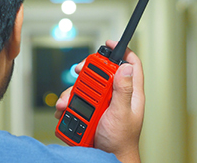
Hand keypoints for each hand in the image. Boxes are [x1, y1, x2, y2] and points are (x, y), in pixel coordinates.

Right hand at [55, 40, 144, 162]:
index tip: (109, 44)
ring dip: (72, 92)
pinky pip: (76, 101)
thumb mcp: (122, 113)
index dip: (122, 51)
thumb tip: (126, 67)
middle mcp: (116, 96)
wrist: (107, 158)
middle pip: (102, 72)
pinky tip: (65, 110)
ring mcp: (102, 104)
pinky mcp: (90, 112)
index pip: (131, 65)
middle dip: (87, 71)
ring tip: (67, 103)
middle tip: (78, 71)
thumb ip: (124, 90)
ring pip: (85, 87)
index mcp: (130, 93)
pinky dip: (68, 104)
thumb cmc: (120, 141)